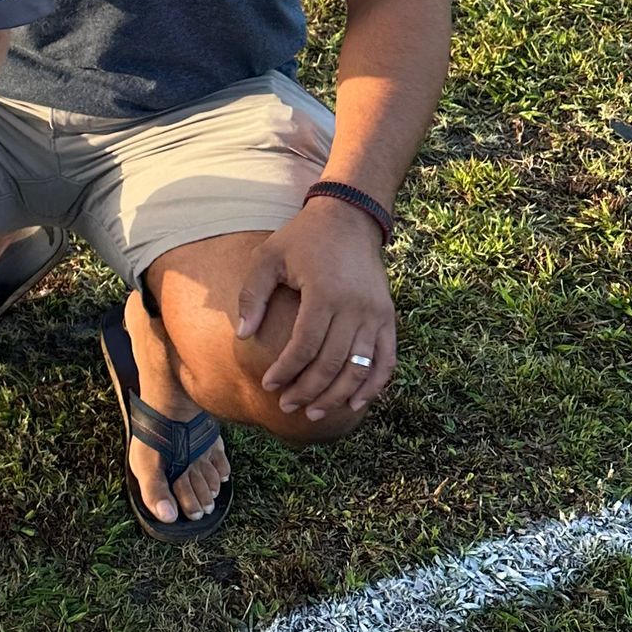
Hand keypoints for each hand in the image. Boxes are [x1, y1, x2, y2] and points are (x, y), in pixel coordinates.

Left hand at [235, 199, 396, 419]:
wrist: (349, 218)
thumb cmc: (302, 238)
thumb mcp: (268, 257)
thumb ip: (253, 296)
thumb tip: (243, 336)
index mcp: (325, 294)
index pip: (304, 347)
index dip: (286, 371)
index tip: (268, 385)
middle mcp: (355, 308)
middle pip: (332, 364)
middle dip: (308, 391)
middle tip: (287, 406)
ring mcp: (376, 314)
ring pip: (360, 369)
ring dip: (337, 396)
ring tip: (314, 412)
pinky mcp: (388, 317)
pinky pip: (386, 360)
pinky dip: (373, 386)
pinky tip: (355, 404)